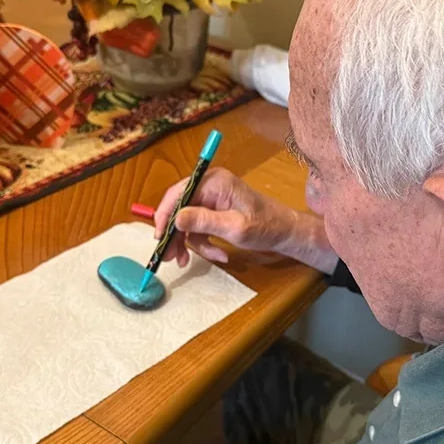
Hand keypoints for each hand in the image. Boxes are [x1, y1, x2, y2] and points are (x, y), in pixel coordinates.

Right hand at [153, 167, 337, 272]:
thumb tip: (176, 219)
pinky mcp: (214, 208)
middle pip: (179, 209)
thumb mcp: (234, 228)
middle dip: (175, 235)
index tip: (159, 239)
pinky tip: (216, 254)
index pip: (178, 195)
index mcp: (214, 182)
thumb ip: (204, 222)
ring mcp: (211, 197)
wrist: (284, 232)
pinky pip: (199, 226)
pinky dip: (203, 242)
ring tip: (192, 261)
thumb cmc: (265, 227)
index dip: (164, 217)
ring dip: (190, 243)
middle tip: (171, 258)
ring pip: (187, 221)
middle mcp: (210, 184)